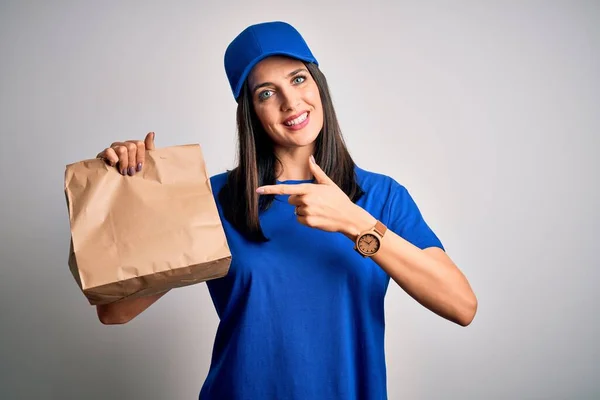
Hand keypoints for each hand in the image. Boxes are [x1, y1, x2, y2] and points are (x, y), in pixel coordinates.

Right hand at [96, 132, 154, 175]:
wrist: (115, 182)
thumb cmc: (129, 171)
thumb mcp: (142, 161)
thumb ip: (148, 148)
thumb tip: (151, 133)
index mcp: (132, 146)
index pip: (139, 144)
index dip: (140, 157)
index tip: (139, 167)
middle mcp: (122, 145)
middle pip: (131, 147)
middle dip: (132, 162)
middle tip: (131, 172)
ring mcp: (112, 149)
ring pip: (122, 149)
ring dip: (124, 163)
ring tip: (124, 172)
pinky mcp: (103, 154)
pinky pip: (108, 151)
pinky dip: (113, 159)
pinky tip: (114, 165)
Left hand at [256, 155, 375, 237]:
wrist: (348, 217)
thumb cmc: (339, 199)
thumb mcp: (328, 183)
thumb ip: (316, 171)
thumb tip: (310, 159)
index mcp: (309, 189)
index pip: (285, 189)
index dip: (270, 189)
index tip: (258, 190)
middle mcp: (306, 200)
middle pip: (291, 200)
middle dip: (299, 200)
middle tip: (315, 201)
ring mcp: (307, 212)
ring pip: (296, 210)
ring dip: (304, 210)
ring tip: (319, 210)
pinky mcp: (309, 222)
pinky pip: (299, 219)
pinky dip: (306, 219)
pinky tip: (318, 217)